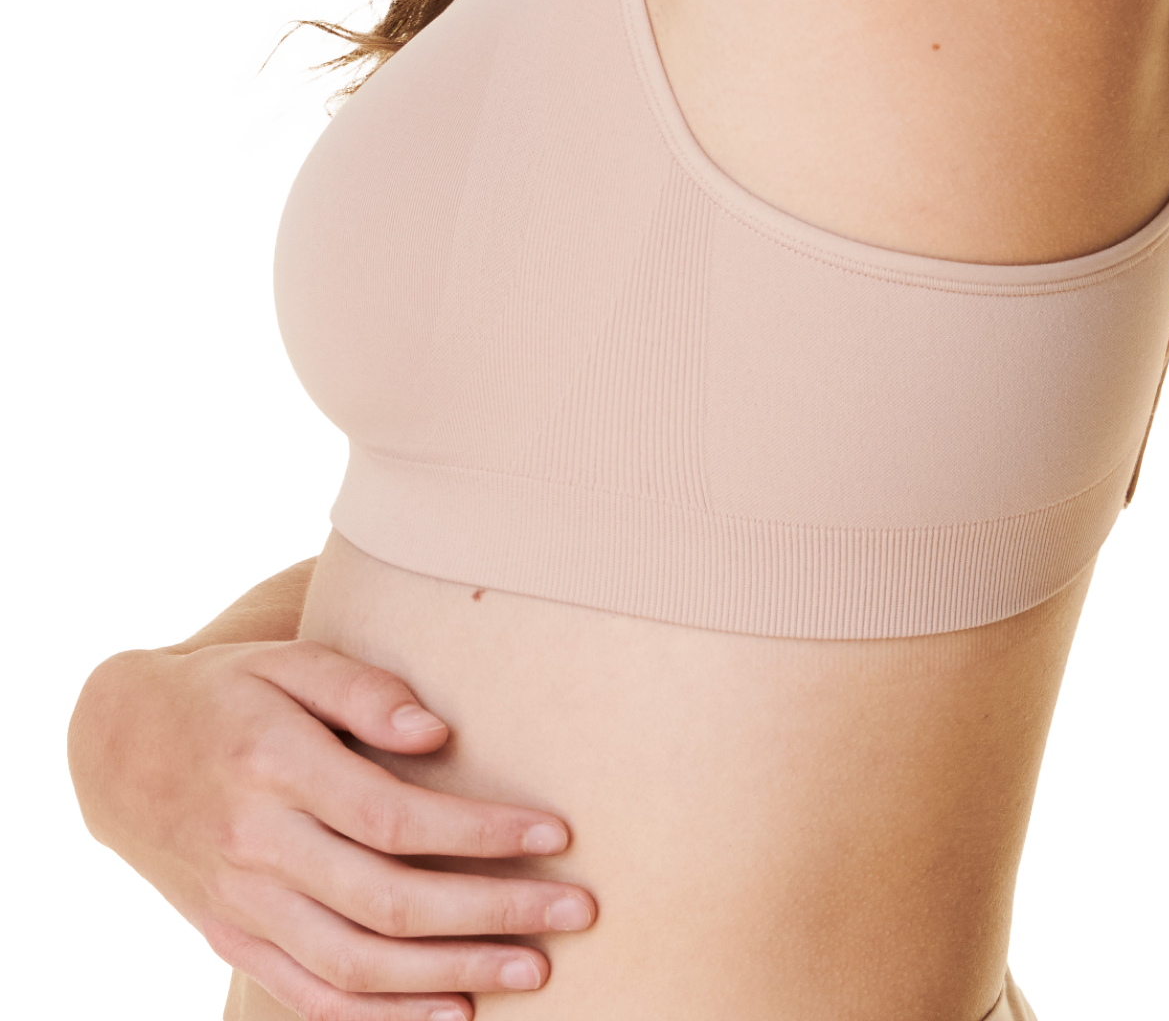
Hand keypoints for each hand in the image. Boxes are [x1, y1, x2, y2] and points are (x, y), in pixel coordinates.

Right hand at [69, 638, 596, 1020]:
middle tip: (575, 911)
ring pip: (356, 963)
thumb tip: (438, 734)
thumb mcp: (286, 660)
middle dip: (492, 913)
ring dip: (451, 974)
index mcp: (275, 765)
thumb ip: (362, 691)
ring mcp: (241, 903)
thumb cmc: (226, 692)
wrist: (115, 749)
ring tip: (534, 972)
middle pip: (388, 901)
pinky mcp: (232, 937)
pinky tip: (449, 1012)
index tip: (557, 834)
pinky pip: (312, 995)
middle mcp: (256, 845)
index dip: (480, 832)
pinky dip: (382, 1015)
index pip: (395, 816)